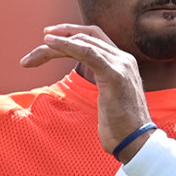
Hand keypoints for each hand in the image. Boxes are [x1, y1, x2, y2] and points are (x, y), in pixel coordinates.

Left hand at [21, 24, 151, 157]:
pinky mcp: (114, 74)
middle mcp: (123, 59)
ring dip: (57, 44)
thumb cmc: (120, 126)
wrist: (137, 142)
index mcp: (122, 62)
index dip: (71, 34)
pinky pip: (87, 53)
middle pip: (86, 37)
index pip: (94, 38)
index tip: (49, 38)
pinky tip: (50, 44)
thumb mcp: (109, 99)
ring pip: (83, 43)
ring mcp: (120, 65)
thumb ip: (100, 83)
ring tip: (39, 47)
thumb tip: (86, 82)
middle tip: (41, 40)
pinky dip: (67, 45)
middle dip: (60, 36)